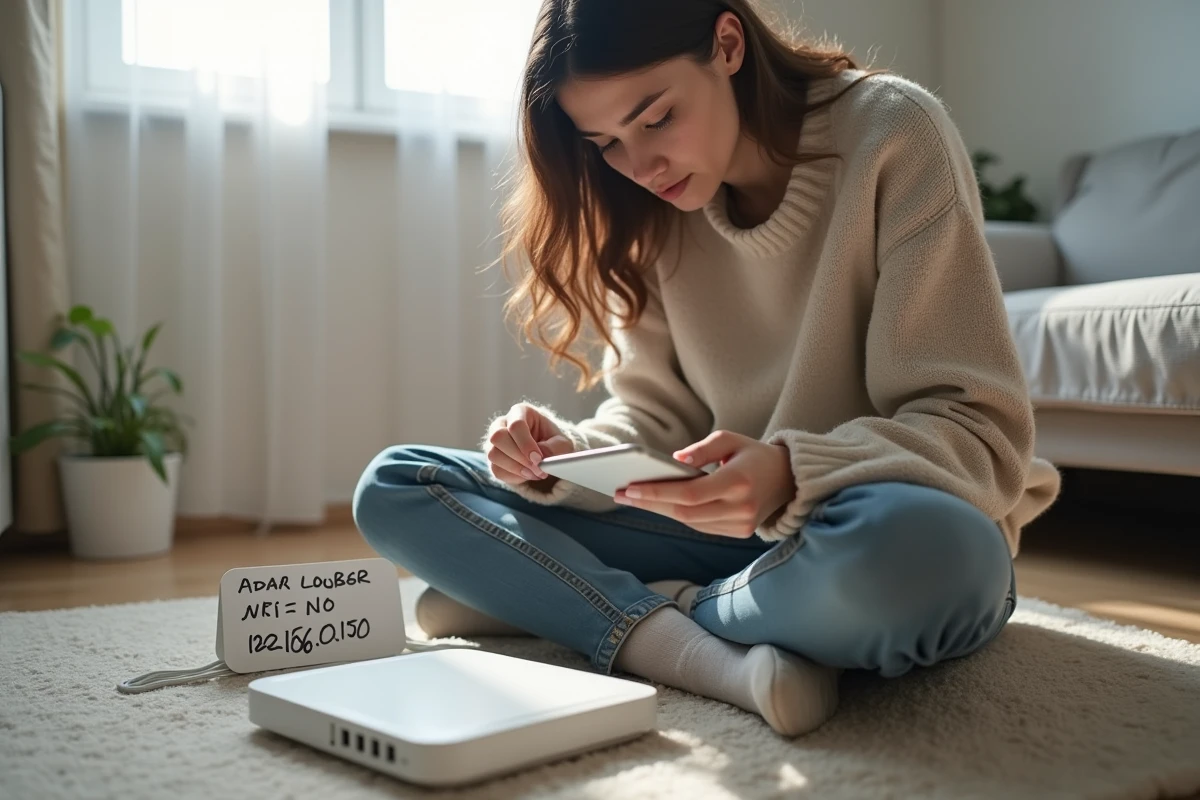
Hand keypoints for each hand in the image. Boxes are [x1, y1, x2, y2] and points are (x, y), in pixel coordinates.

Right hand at [485, 403, 574, 486]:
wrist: (548, 453)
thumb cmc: (554, 443)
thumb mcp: (562, 443)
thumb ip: (554, 448)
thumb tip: (538, 458)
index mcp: (521, 412)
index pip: (516, 425)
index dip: (526, 444)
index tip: (538, 459)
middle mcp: (502, 423)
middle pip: (498, 437)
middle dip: (518, 457)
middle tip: (538, 469)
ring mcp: (493, 441)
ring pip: (493, 454)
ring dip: (516, 468)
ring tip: (535, 473)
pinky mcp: (492, 458)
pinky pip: (496, 470)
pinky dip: (513, 477)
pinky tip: (527, 475)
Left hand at [614, 430, 795, 537]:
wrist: (789, 479)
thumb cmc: (753, 454)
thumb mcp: (730, 439)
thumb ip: (701, 449)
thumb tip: (673, 460)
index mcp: (739, 483)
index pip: (689, 494)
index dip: (657, 493)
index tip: (629, 487)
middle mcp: (741, 509)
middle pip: (685, 513)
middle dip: (649, 503)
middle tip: (620, 493)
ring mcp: (742, 525)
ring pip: (690, 523)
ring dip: (659, 511)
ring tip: (632, 498)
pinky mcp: (740, 532)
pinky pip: (700, 526)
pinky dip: (678, 515)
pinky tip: (657, 504)